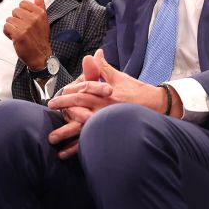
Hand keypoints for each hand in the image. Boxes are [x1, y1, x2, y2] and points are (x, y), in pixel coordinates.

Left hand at [4, 0, 52, 70]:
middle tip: (22, 29)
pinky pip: (6, 27)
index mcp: (40, 13)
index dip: (21, 13)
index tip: (25, 20)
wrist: (40, 56)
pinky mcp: (18, 35)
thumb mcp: (44, 21)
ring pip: (9, 19)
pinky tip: (14, 37)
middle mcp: (33, 19)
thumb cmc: (40, 39)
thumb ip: (40, 6)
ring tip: (18, 34)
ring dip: (11, 27)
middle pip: (15, 11)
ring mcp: (26, 27)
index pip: (23, 4)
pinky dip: (7, 32)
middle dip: (16, 20)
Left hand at [47, 50, 178, 158]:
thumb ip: (103, 68)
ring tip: (51, 138)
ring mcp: (106, 120)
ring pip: (83, 126)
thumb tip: (94, 54)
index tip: (60, 92)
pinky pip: (91, 141)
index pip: (85, 88)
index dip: (71, 90)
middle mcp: (105, 106)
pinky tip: (64, 154)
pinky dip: (77, 148)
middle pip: (81, 105)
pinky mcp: (109, 132)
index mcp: (106, 92)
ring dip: (66, 132)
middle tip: (51, 106)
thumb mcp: (119, 78)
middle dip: (64, 105)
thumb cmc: (137, 91)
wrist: (157, 106)